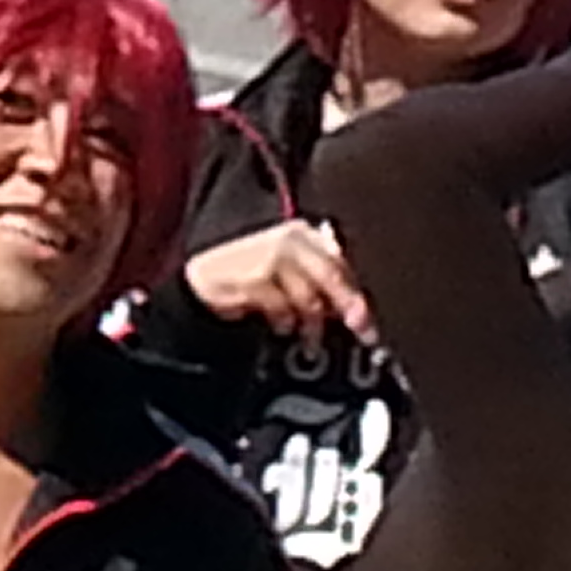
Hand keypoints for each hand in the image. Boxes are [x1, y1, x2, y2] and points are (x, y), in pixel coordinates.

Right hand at [184, 218, 373, 347]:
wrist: (205, 279)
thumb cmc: (250, 274)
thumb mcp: (289, 268)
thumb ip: (320, 276)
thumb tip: (357, 305)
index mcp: (301, 233)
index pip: (339, 262)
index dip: (355, 291)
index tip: (365, 319)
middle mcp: (289, 239)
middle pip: (331, 276)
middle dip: (349, 306)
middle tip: (362, 331)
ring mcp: (270, 257)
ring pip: (310, 299)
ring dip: (311, 323)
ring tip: (308, 337)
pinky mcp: (255, 279)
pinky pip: (283, 309)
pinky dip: (283, 321)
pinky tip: (277, 324)